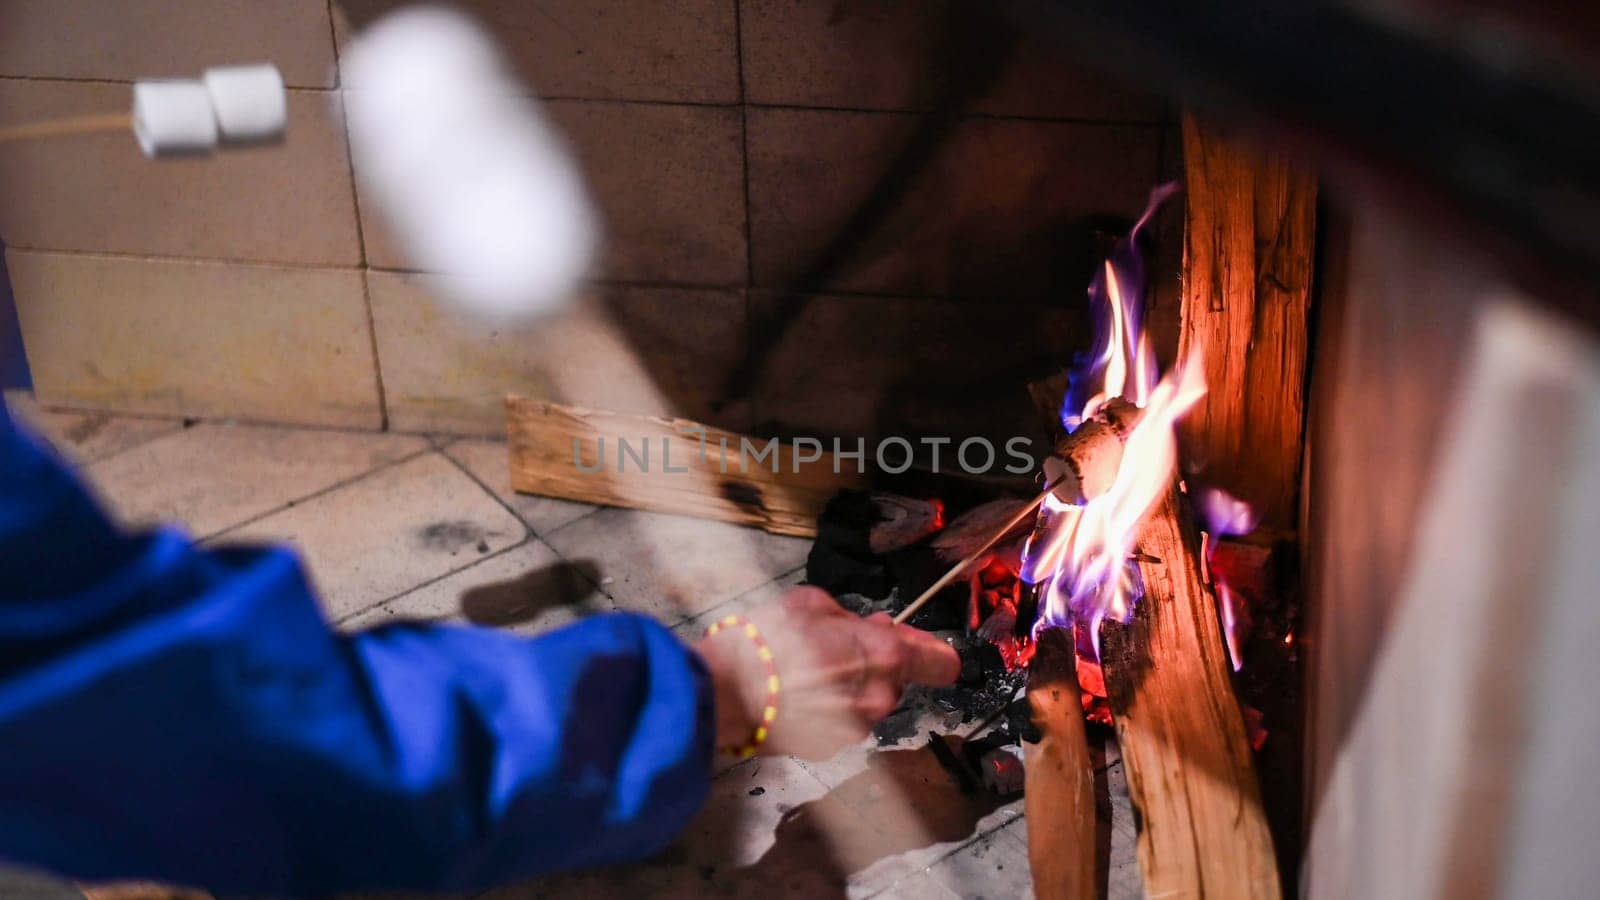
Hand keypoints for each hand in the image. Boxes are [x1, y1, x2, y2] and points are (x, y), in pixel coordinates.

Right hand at [693, 586, 960, 759]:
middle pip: (896, 681)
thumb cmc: (768, 641)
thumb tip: (867, 626)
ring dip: (849, 689)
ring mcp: (856, 727)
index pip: (941, 663)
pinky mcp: (830, 748)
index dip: (932, 653)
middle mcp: (880, 697)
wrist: (727, 690)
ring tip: (808, 672)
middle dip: (874, 665)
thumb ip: (850, 617)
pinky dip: (827, 710)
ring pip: (867, 703)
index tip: (918, 648)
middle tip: (838, 648)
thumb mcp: (812, 604)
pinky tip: (796, 695)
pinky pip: (840, 723)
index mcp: (884, 655)